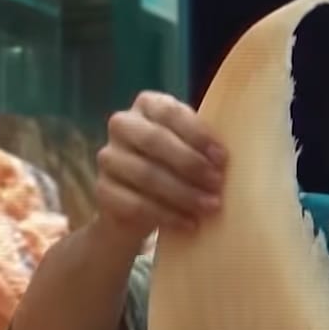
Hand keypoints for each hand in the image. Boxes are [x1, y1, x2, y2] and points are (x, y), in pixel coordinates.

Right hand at [94, 90, 227, 243]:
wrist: (142, 206)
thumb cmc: (177, 166)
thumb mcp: (191, 148)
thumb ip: (204, 145)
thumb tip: (226, 160)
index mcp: (147, 105)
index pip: (170, 112)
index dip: (197, 134)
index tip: (222, 157)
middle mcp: (122, 125)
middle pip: (154, 140)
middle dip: (190, 164)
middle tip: (217, 184)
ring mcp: (108, 157)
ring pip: (145, 174)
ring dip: (182, 193)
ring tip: (209, 207)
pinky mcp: (102, 190)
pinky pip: (135, 204)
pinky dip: (166, 216)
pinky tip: (189, 224)